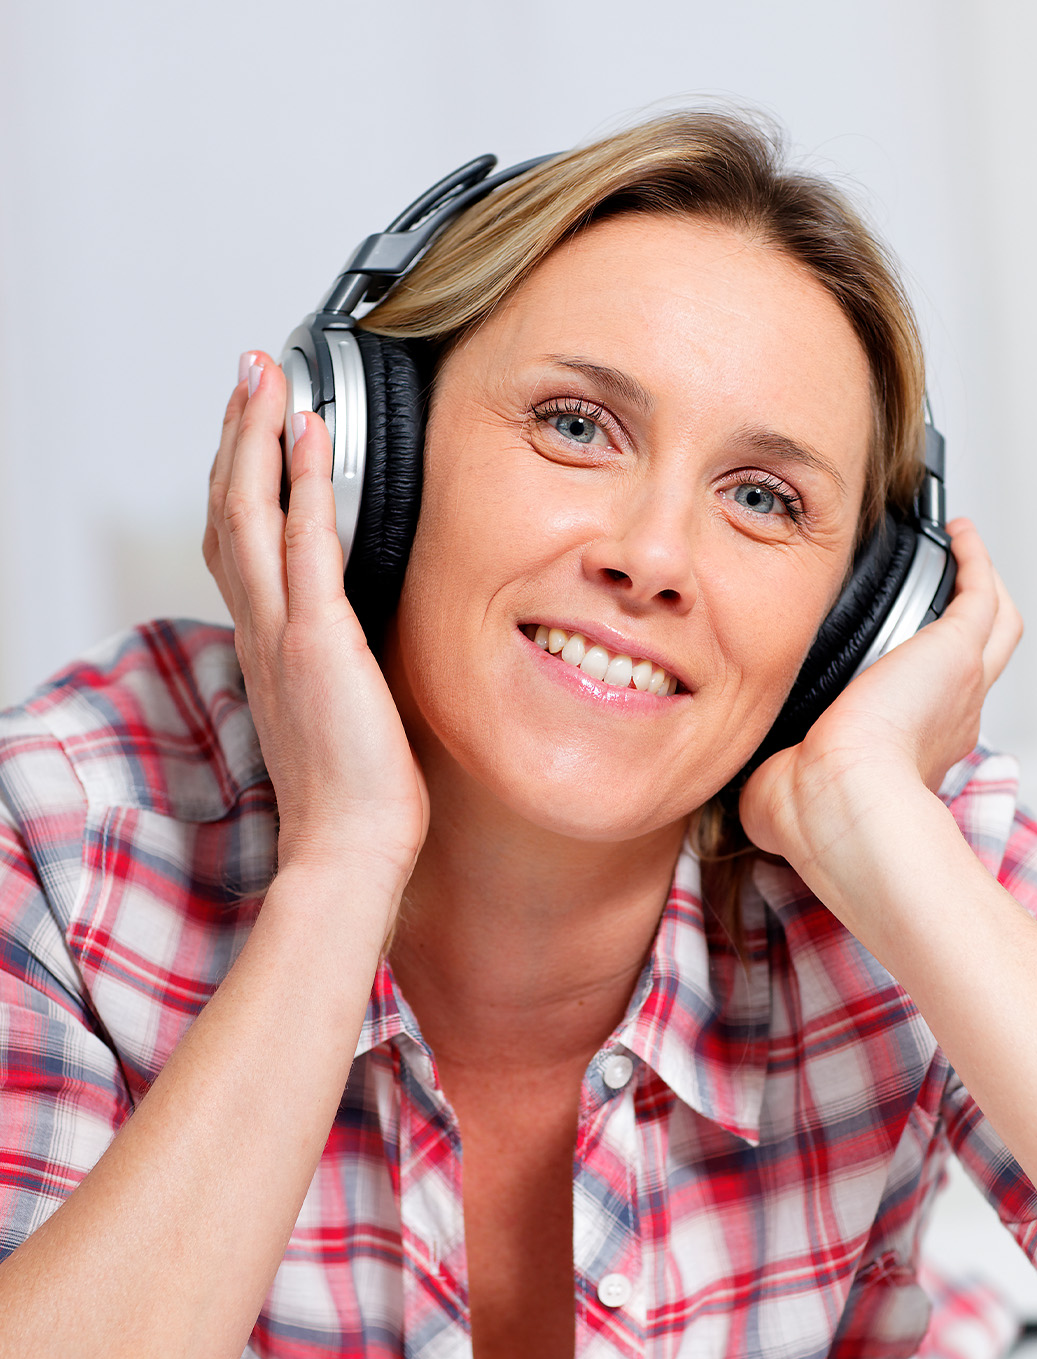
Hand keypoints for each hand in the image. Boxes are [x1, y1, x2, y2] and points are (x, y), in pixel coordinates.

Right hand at [204, 353, 428, 906]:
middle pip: (227, 512)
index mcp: (266, 648)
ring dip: (255, 436)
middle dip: (235, 436)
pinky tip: (311, 433)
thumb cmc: (353, 795)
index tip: (253, 434)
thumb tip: (356, 638)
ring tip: (265, 379)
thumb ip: (333, 664)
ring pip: (247, 513)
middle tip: (248, 377)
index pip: (238, 547)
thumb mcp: (337, 713)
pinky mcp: (318, 640)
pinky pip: (304, 543)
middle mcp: (261, 632)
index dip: (239, 483)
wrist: (351, 849)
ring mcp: (282, 633)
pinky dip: (305, 481)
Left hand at [739, 518, 1021, 864]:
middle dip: (961, 629)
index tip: (899, 666)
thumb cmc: (813, 812)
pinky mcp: (956, 649)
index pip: (928, 710)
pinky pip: (980, 591)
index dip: (919, 684)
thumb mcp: (784, 787)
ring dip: (983, 587)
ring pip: (995, 626)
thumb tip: (750, 770)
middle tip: (946, 593)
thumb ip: (773, 769)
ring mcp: (960, 684)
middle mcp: (948, 719)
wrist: (839, 799)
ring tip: (966, 553)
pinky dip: (974, 558)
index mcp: (912, 754)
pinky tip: (957, 533)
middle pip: (977, 664)